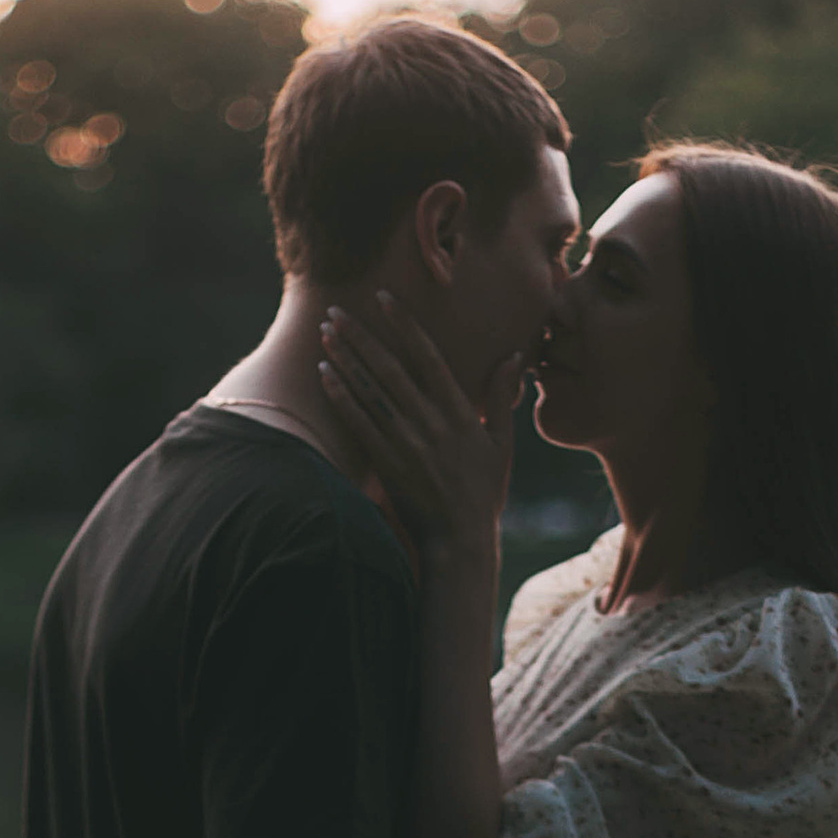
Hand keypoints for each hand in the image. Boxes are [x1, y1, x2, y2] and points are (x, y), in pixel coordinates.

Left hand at [318, 295, 515, 560]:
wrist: (460, 540)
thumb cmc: (483, 492)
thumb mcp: (501, 444)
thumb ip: (501, 398)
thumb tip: (513, 357)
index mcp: (459, 412)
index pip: (428, 356)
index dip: (404, 324)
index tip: (384, 297)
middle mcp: (431, 423)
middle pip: (389, 368)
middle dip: (360, 335)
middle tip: (335, 309)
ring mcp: (406, 443)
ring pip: (370, 391)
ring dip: (344, 359)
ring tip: (324, 333)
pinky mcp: (387, 464)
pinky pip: (359, 423)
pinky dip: (341, 396)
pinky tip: (325, 374)